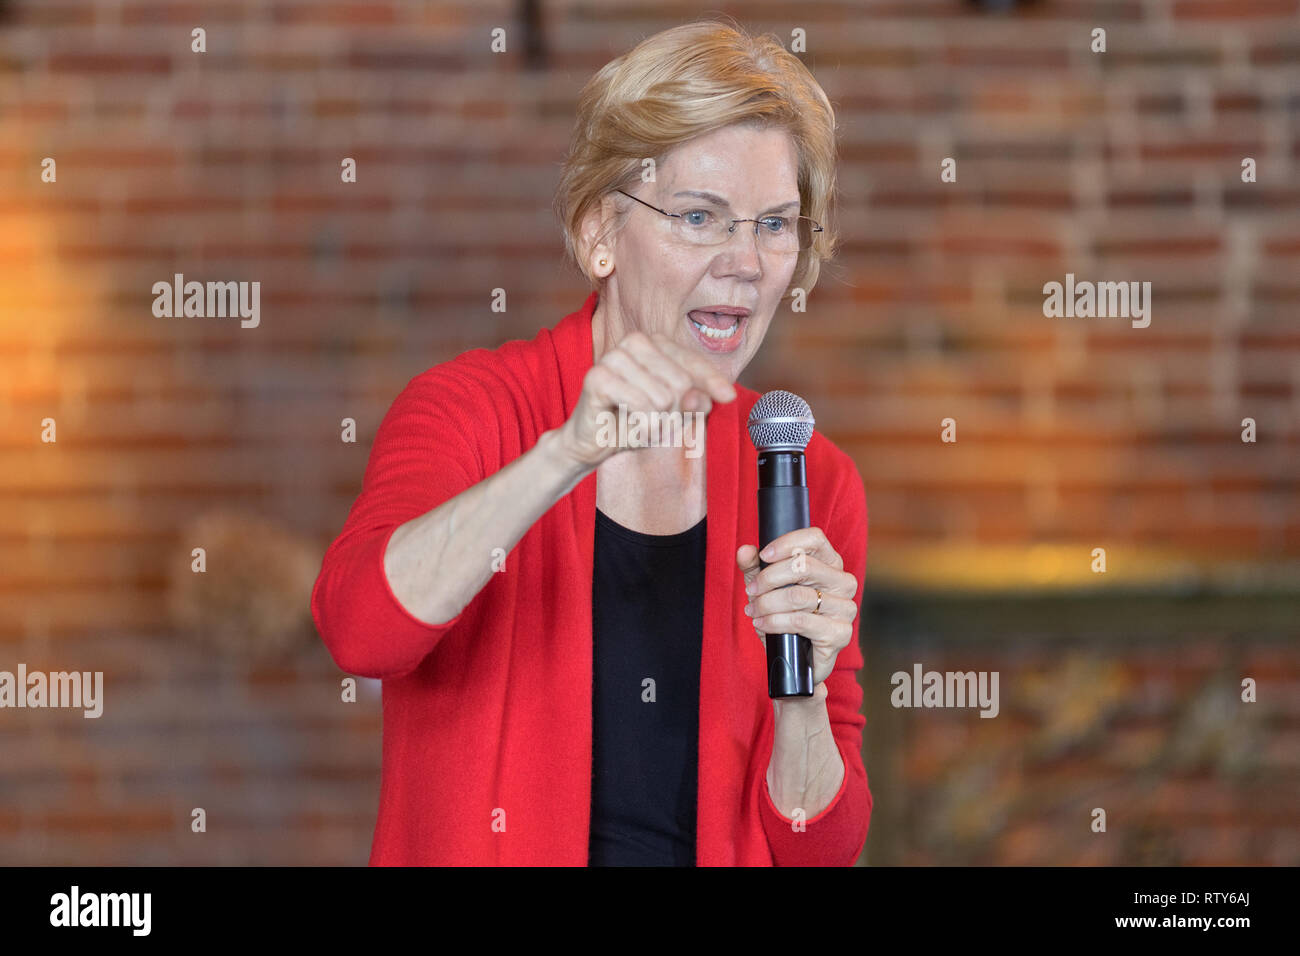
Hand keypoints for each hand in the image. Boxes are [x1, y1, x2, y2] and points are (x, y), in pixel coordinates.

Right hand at [557, 330, 735, 469]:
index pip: (694, 362)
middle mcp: (635, 342)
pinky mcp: (597, 377)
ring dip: (657, 423)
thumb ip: (692, 404)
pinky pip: (641, 407)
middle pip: (682, 384)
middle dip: (675, 413)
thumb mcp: (674, 414)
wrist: (594, 441)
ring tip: (641, 424)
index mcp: (656, 343)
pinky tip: (629, 427)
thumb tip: (699, 398)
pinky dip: (642, 426)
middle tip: (656, 422)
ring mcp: (614, 356)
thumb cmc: (635, 421)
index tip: (728, 397)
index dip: (712, 382)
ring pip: (663, 398)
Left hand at [736, 527, 858, 689]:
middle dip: (768, 579)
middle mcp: (844, 582)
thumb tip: (744, 550)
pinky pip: (801, 622)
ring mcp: (845, 608)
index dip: (787, 543)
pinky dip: (774, 622)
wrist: (796, 660)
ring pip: (799, 596)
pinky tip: (762, 625)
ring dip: (767, 604)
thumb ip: (754, 567)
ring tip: (753, 611)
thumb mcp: (765, 589)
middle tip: (751, 591)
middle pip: (804, 566)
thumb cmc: (784, 617)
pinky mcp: (840, 633)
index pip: (815, 538)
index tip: (763, 555)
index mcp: (831, 563)